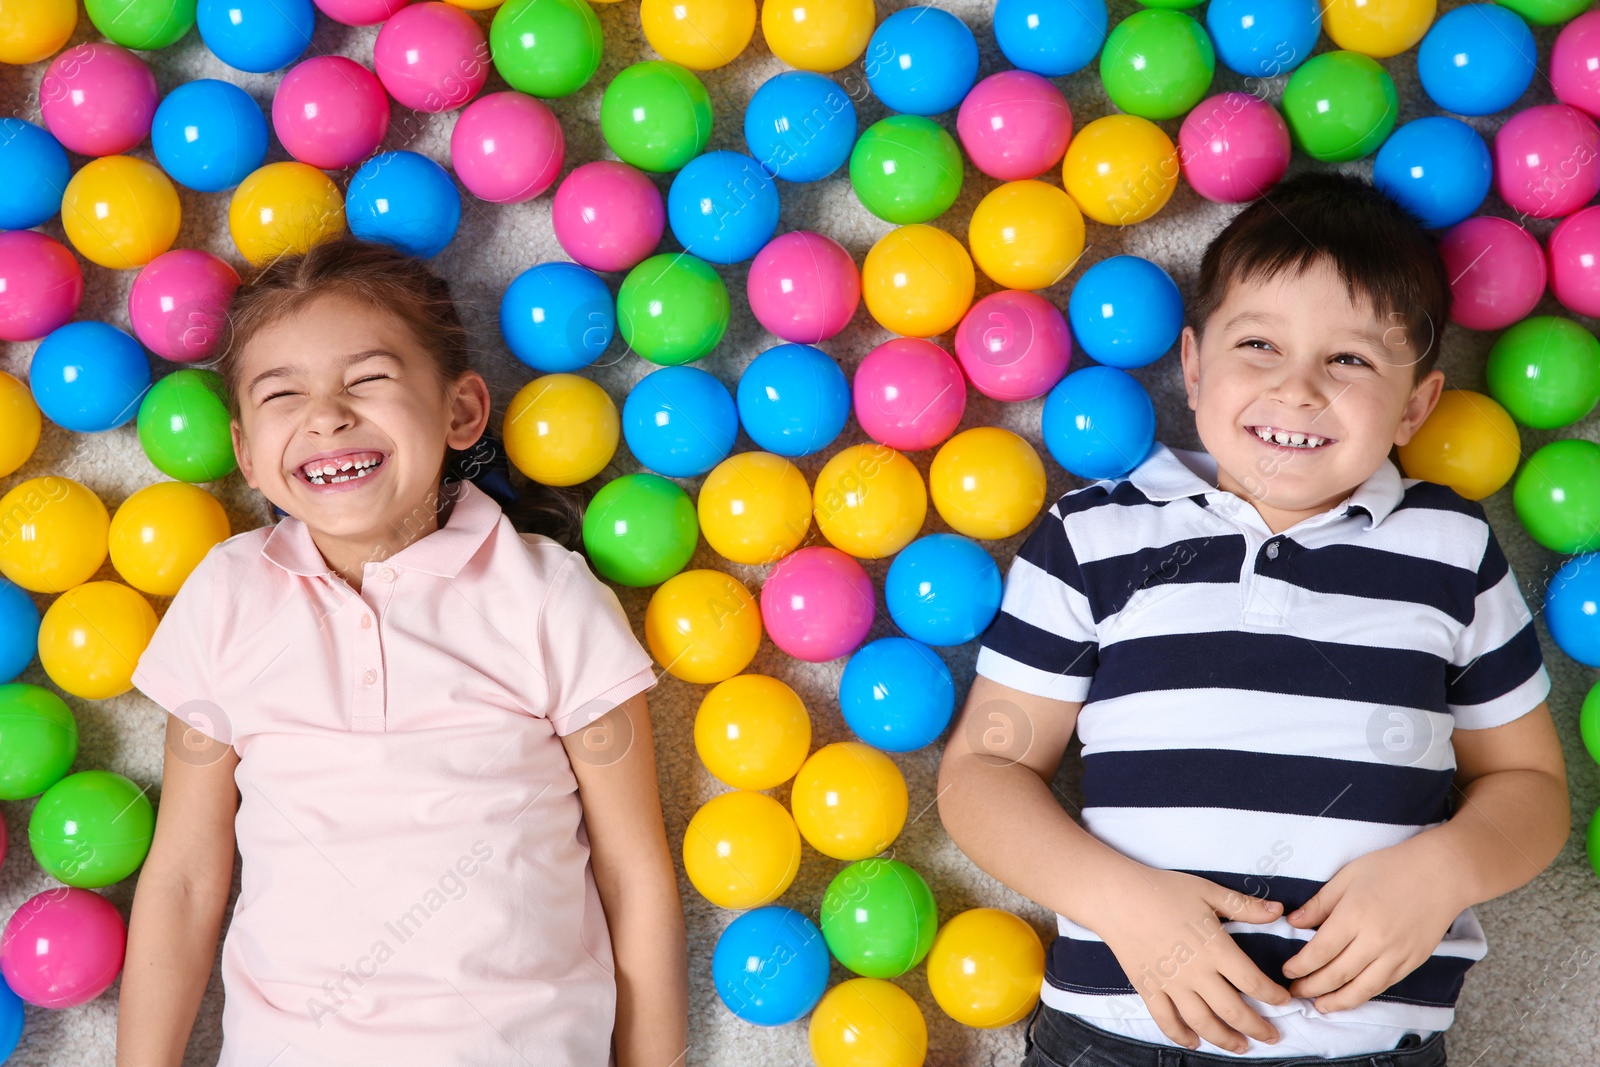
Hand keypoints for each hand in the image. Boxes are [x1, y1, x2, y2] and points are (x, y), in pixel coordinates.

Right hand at [1096, 865, 1292, 1053]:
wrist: (1117, 897)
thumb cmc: (1163, 890)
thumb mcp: (1208, 891)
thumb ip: (1244, 906)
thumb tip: (1278, 911)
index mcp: (1215, 948)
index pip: (1253, 982)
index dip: (1273, 996)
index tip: (1284, 1001)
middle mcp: (1196, 972)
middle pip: (1233, 1011)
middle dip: (1257, 1028)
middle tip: (1272, 1036)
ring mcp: (1171, 984)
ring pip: (1203, 1023)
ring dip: (1226, 1039)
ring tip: (1241, 1046)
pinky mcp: (1149, 989)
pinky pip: (1167, 1021)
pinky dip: (1181, 1036)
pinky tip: (1194, 1042)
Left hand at [1280, 839, 1464, 1013]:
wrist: (1442, 873)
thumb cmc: (1391, 868)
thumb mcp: (1347, 876)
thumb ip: (1319, 903)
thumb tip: (1293, 923)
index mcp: (1354, 915)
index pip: (1320, 951)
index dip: (1300, 966)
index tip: (1287, 970)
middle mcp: (1375, 940)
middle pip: (1337, 974)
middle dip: (1312, 987)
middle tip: (1294, 991)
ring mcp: (1396, 954)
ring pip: (1361, 989)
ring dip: (1337, 1001)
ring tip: (1319, 1006)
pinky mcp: (1412, 962)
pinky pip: (1383, 985)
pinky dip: (1363, 996)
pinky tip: (1349, 998)